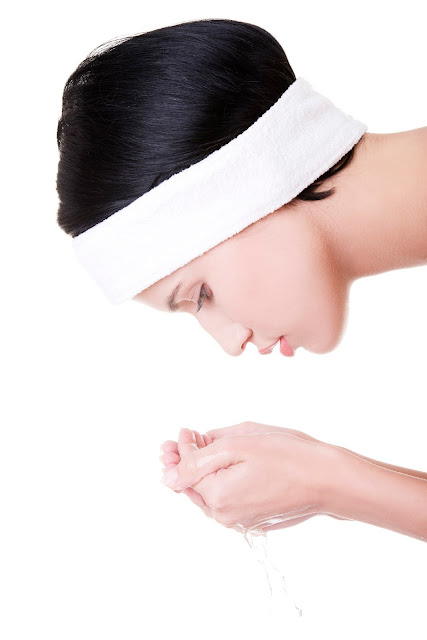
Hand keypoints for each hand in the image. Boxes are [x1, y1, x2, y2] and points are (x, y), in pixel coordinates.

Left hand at [160, 422, 341, 532]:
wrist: (328, 480)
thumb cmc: (287, 456)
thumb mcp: (237, 446)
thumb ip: (197, 460)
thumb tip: (167, 474)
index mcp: (217, 497)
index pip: (183, 472)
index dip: (180, 448)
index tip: (186, 430)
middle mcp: (225, 516)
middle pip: (193, 486)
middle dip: (187, 460)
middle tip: (186, 437)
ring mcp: (241, 522)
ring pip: (210, 493)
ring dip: (204, 470)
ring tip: (204, 447)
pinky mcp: (255, 521)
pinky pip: (229, 500)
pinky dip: (223, 481)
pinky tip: (228, 464)